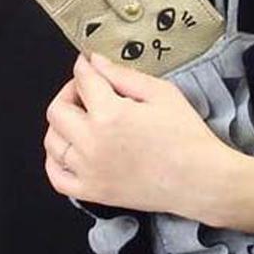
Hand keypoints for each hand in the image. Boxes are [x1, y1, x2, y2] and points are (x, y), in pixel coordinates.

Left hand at [43, 51, 231, 216]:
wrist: (201, 180)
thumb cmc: (187, 136)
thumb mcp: (161, 93)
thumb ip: (123, 75)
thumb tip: (94, 62)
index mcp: (110, 114)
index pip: (82, 80)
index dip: (84, 66)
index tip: (88, 64)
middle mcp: (92, 143)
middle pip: (57, 110)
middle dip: (69, 93)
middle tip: (87, 91)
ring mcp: (89, 170)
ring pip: (52, 141)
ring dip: (61, 125)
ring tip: (81, 120)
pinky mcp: (93, 192)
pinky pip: (56, 177)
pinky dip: (55, 161)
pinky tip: (69, 150)